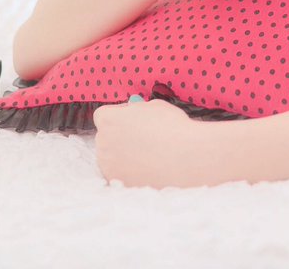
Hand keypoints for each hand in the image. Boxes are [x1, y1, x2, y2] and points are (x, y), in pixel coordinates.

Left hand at [93, 97, 211, 188]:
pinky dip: (128, 170)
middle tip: (142, 137)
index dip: (119, 115)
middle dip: (119, 135)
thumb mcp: (155, 106)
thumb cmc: (173, 127)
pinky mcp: (116, 181)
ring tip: (148, 153)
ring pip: (110, 156)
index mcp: (109, 119)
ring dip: (122, 154)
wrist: (186, 157)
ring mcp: (107, 164)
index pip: (103, 115)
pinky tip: (146, 166)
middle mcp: (102, 141)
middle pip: (105, 136)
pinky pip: (118, 173)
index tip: (134, 118)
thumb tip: (133, 113)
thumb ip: (138, 109)